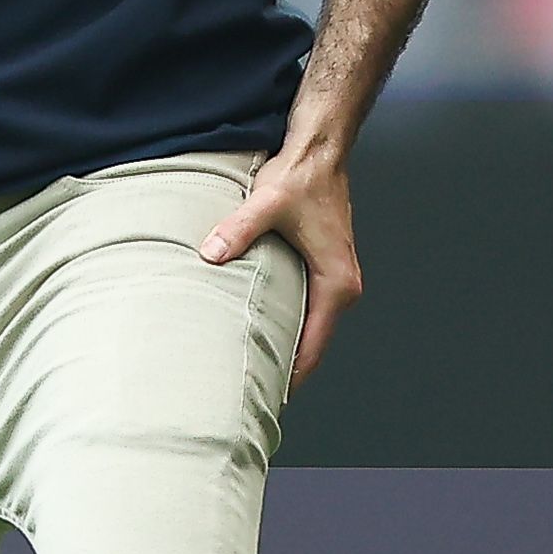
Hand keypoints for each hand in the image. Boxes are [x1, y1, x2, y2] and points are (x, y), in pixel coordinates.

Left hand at [200, 135, 361, 388]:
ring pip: (310, 327)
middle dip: (286, 371)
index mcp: (336, 283)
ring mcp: (335, 276)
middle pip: (313, 344)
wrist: (320, 151)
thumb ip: (238, 230)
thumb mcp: (267, 204)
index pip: (312, 347)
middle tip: (253, 397)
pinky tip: (262, 333)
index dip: (291, 377)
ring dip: (287, 348)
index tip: (269, 402)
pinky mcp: (323, 266)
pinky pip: (307, 309)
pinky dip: (289, 325)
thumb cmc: (302, 177)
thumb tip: (210, 253)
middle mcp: (342, 286)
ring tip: (254, 373)